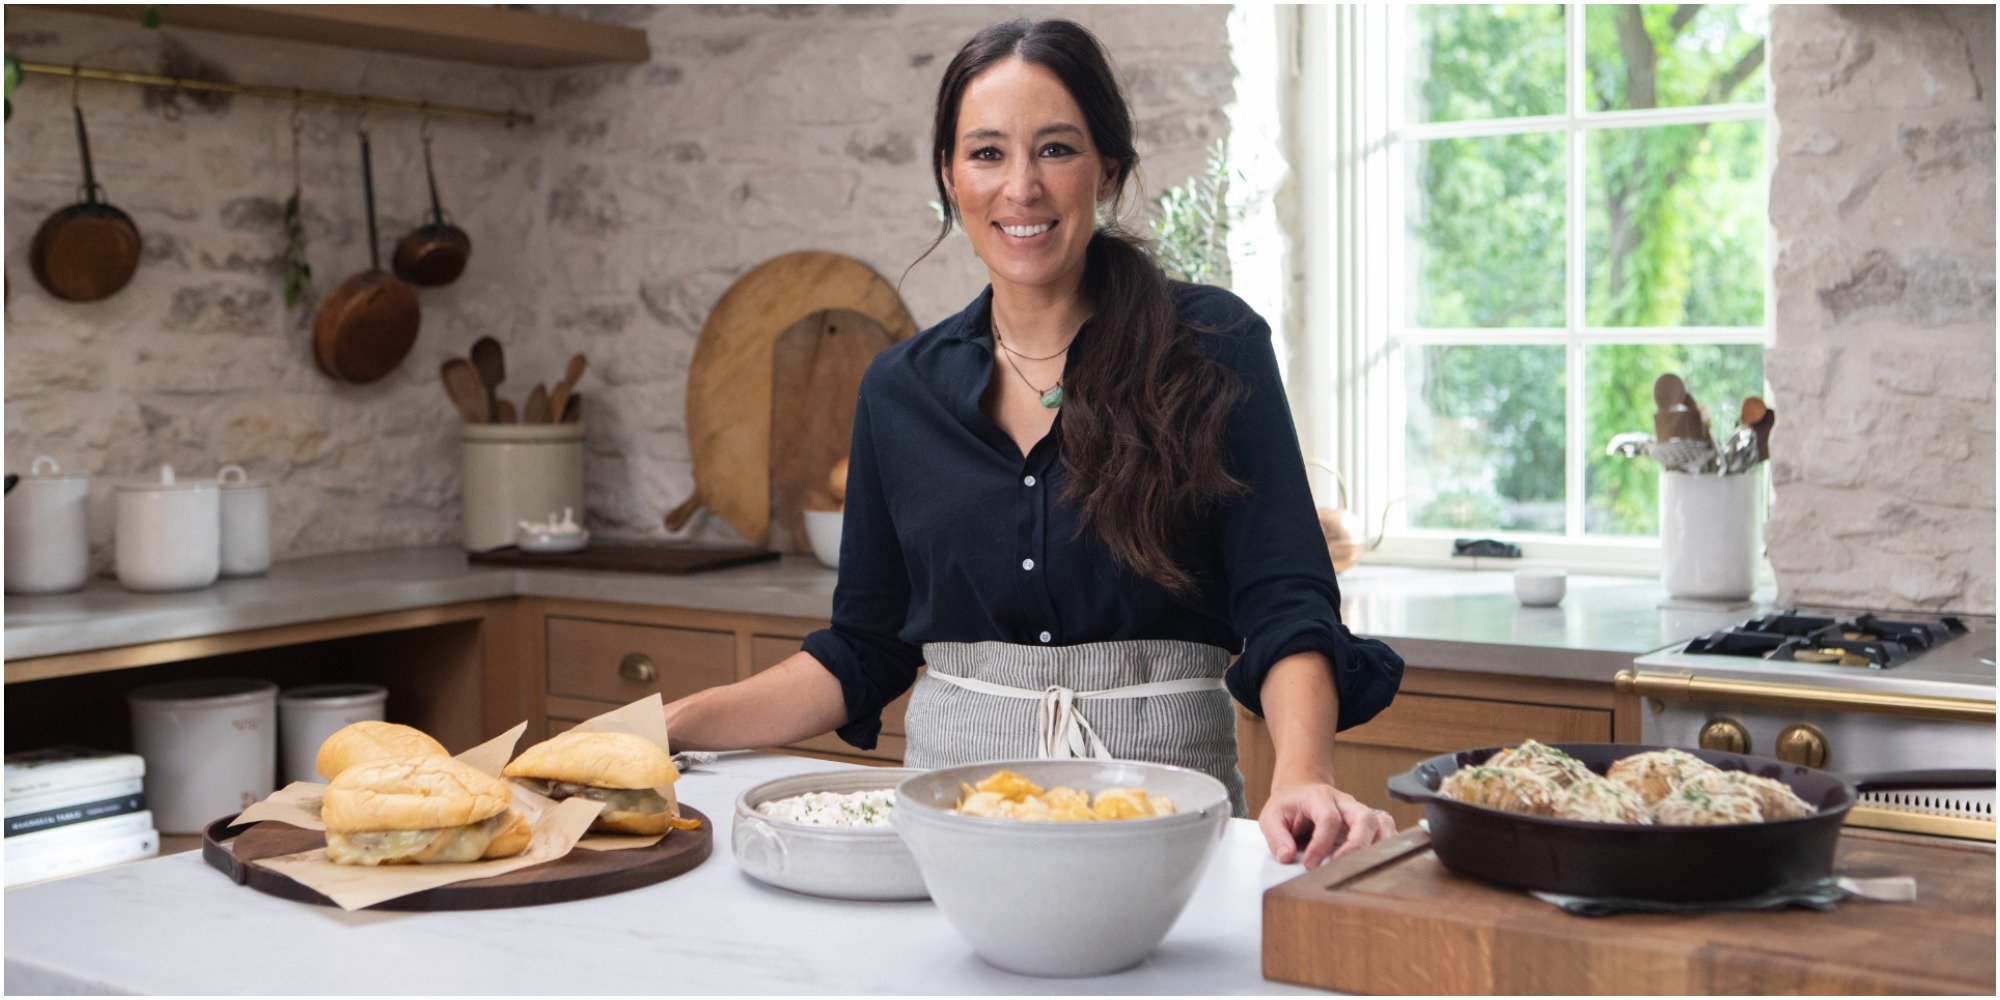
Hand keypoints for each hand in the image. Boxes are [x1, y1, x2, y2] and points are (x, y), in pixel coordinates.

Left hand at [1257, 781, 1396, 868]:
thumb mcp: (1271, 816)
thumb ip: (1277, 836)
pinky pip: (1385, 831)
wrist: (1301, 791)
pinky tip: (1374, 864)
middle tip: (1340, 868)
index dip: (1321, 844)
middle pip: (1364, 818)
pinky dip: (1385, 847)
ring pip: (1381, 824)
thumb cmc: (1289, 806)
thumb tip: (1286, 856)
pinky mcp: (1367, 823)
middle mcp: (1345, 802)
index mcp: (1319, 797)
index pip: (1329, 818)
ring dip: (1376, 848)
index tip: (1309, 864)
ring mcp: (1359, 812)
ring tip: (1362, 869)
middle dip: (1357, 846)